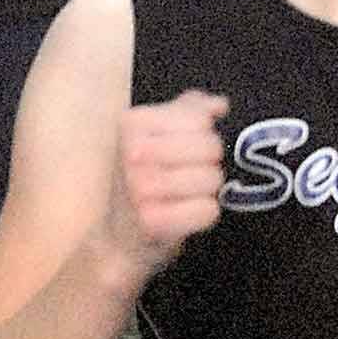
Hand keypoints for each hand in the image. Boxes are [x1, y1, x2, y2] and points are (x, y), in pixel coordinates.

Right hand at [105, 89, 227, 270]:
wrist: (118, 234)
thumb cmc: (143, 177)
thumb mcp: (157, 134)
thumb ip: (189, 111)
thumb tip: (219, 104)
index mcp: (132, 123)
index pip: (200, 119)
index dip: (203, 135)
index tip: (183, 148)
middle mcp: (132, 152)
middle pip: (211, 148)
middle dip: (208, 162)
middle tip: (187, 174)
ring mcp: (140, 187)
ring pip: (213, 178)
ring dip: (207, 190)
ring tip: (184, 194)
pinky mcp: (152, 221)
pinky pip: (208, 210)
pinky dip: (203, 214)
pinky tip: (183, 213)